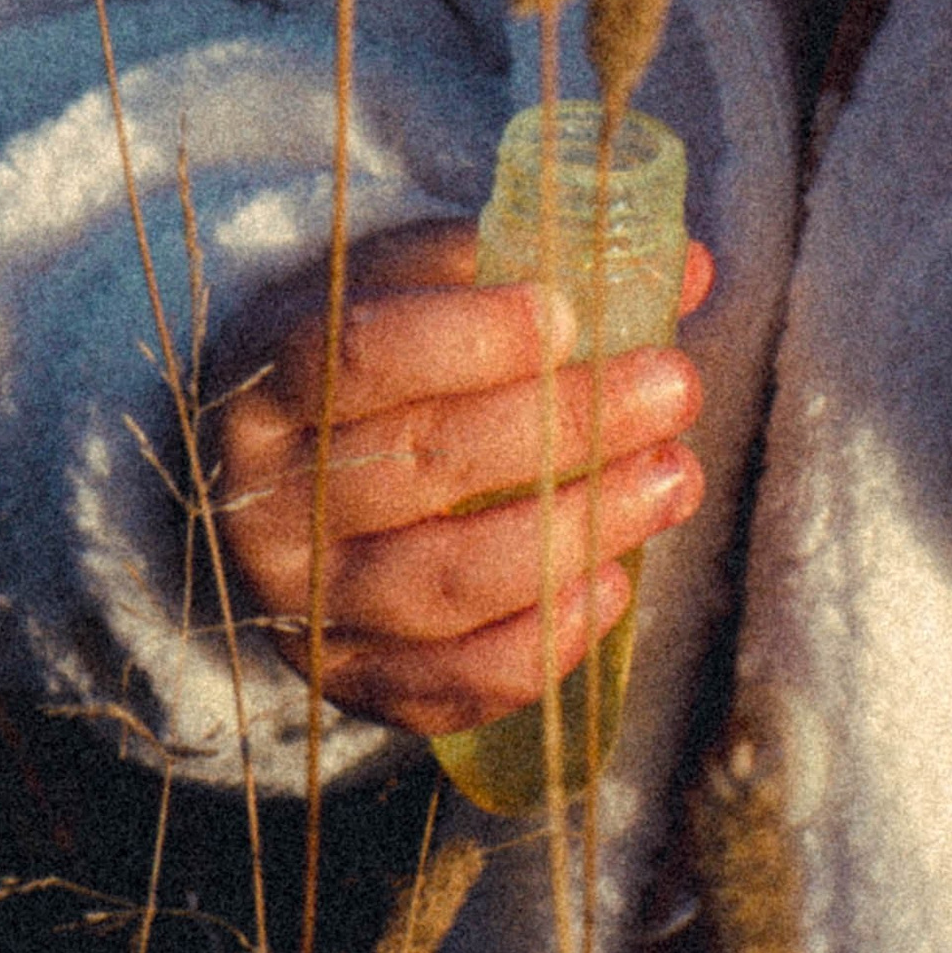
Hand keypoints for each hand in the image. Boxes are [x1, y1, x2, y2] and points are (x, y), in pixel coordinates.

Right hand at [208, 216, 712, 736]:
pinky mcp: (351, 683)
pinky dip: (543, 645)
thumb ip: (520, 267)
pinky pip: (452, 685)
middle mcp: (272, 504)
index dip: (471, 336)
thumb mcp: (403, 293)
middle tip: (674, 388)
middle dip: (570, 424)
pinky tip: (614, 586)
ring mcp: (308, 607)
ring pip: (450, 582)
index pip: (363, 355)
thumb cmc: (360, 369)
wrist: (268, 490)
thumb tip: (683, 267)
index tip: (569, 315)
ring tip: (674, 479)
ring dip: (579, 530)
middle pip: (428, 464)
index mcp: (271, 385)